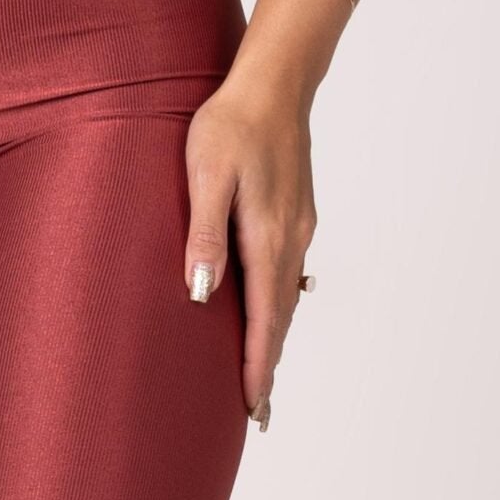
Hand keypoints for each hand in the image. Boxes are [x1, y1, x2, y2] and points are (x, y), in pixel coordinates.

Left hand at [182, 80, 316, 425]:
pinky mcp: (296, 211)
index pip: (265, 320)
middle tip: (261, 413)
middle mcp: (289, 239)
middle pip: (281, 318)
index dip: (259, 366)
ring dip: (277, 336)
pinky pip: (289, 270)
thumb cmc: (229, 126)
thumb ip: (205, 233)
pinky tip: (278, 307)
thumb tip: (202, 293)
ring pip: (287, 296)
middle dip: (270, 365)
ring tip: (265, 371)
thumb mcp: (206, 176)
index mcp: (265, 238)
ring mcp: (297, 225)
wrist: (273, 85)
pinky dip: (281, 302)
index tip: (255, 408)